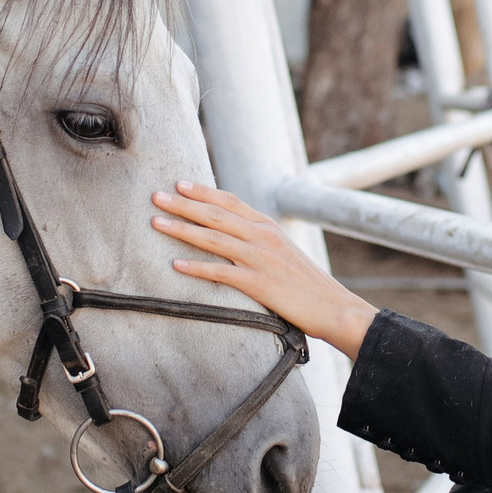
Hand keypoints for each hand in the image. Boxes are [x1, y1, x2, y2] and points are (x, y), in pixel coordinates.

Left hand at [151, 182, 378, 357]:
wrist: (335, 308)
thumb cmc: (309, 286)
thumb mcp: (286, 254)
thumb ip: (261, 242)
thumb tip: (236, 237)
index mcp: (270, 227)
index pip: (231, 202)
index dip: (204, 192)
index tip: (180, 184)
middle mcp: (264, 237)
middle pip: (216, 215)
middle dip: (183, 204)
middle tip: (156, 196)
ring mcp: (261, 259)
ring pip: (214, 238)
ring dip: (182, 229)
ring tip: (156, 223)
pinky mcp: (259, 283)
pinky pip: (221, 273)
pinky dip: (197, 268)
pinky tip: (176, 265)